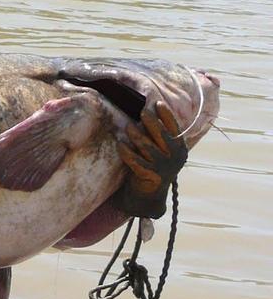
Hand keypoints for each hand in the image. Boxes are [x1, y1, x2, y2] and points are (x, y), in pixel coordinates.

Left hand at [115, 101, 187, 218]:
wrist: (148, 195)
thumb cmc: (151, 166)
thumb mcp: (160, 151)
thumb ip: (156, 136)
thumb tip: (145, 113)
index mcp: (179, 148)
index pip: (174, 128)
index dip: (166, 115)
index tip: (157, 103)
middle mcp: (174, 157)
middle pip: (162, 135)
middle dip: (152, 121)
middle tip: (142, 111)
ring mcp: (163, 167)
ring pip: (148, 147)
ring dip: (136, 135)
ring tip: (128, 126)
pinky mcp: (150, 176)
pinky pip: (136, 161)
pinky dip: (126, 152)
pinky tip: (120, 144)